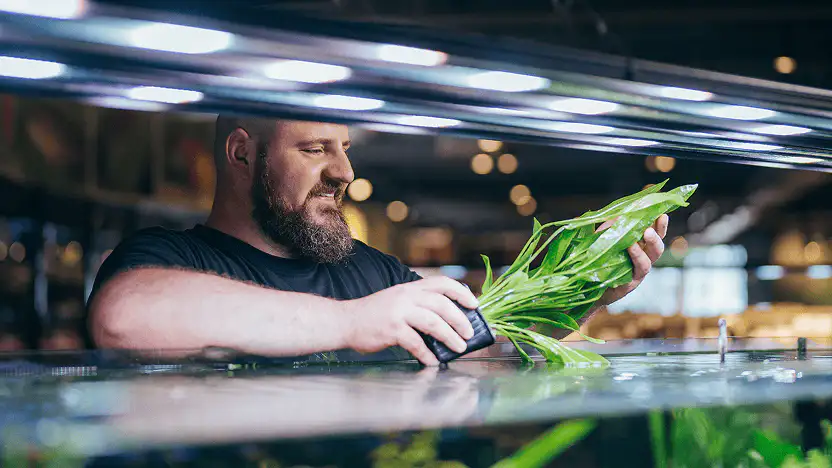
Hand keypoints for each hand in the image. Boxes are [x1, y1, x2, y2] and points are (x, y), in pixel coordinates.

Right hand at [341, 276, 478, 365]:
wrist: (346, 321)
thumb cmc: (374, 314)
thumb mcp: (398, 300)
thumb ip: (419, 305)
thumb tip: (448, 322)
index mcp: (410, 288)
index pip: (443, 283)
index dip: (462, 292)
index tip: (474, 304)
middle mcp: (406, 296)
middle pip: (442, 304)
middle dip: (460, 320)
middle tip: (468, 334)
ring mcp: (398, 312)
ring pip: (433, 323)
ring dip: (450, 337)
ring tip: (458, 348)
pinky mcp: (391, 329)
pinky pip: (416, 343)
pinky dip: (427, 354)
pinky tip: (433, 361)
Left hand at [597, 214, 668, 307]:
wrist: (588, 282)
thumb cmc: (599, 257)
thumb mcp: (604, 237)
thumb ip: (613, 226)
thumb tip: (620, 213)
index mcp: (641, 247)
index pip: (655, 235)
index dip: (660, 226)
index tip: (662, 215)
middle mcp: (642, 260)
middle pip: (656, 250)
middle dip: (655, 239)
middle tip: (648, 230)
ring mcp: (636, 274)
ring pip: (645, 264)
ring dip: (640, 254)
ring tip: (631, 244)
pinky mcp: (626, 285)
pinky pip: (630, 277)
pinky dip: (625, 270)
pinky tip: (621, 261)